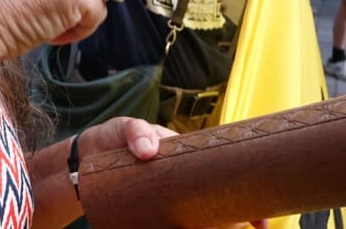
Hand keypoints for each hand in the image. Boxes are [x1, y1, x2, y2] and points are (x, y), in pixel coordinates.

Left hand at [80, 119, 267, 228]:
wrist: (85, 157)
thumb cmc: (112, 138)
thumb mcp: (124, 127)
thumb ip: (136, 133)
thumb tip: (149, 150)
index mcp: (185, 157)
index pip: (222, 171)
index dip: (244, 190)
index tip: (260, 210)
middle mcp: (182, 178)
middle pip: (218, 198)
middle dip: (241, 215)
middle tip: (257, 226)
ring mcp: (168, 197)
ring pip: (199, 215)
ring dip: (216, 224)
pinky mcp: (152, 211)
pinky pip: (175, 224)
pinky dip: (183, 228)